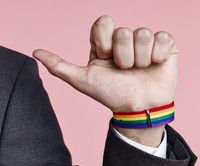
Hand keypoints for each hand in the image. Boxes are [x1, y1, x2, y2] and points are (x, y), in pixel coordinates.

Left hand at [33, 16, 177, 146]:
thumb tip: (34, 53)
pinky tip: (154, 66)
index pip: (102, 22)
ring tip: (139, 71)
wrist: (138, 109)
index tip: (105, 59)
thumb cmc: (110, 94)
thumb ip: (58, 66)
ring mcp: (145, 40)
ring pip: (143, 34)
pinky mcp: (166, 45)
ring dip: (140, 59)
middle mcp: (123, 39)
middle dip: (122, 56)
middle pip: (123, 31)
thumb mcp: (82, 80)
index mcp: (104, 43)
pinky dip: (157, 56)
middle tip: (123, 70)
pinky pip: (163, 37)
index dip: (104, 42)